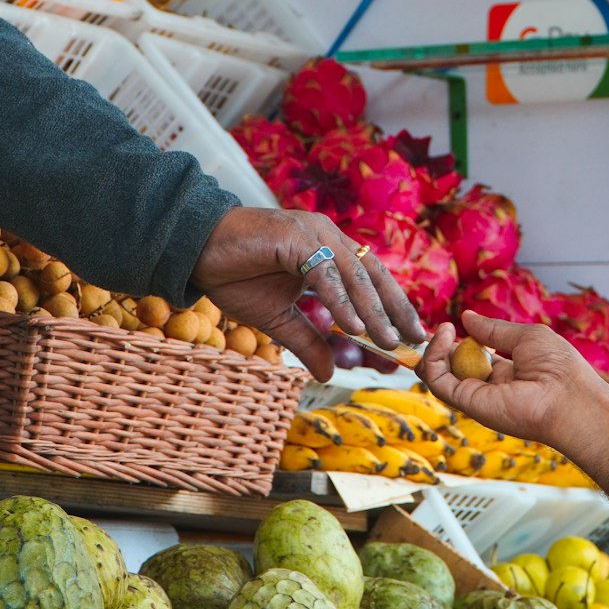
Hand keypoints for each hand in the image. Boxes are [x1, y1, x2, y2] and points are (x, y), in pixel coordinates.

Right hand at [192, 207, 425, 380]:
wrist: (195, 251)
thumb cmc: (235, 276)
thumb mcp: (279, 319)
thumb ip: (308, 341)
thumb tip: (328, 374)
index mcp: (329, 251)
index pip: (371, 280)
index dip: (393, 308)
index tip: (410, 339)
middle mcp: (327, 237)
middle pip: (373, 275)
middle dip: (395, 311)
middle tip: (413, 342)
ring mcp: (313, 234)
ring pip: (354, 275)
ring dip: (373, 311)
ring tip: (389, 341)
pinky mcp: (295, 237)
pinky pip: (324, 273)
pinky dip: (340, 301)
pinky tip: (352, 327)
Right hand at [418, 310, 608, 450]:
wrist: (569, 398)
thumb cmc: (558, 367)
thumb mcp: (525, 336)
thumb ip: (493, 329)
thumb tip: (466, 317)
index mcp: (507, 372)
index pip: (474, 357)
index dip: (461, 341)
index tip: (454, 325)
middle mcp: (489, 387)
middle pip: (452, 366)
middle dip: (441, 346)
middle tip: (442, 328)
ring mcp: (476, 396)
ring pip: (438, 374)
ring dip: (434, 348)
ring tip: (445, 329)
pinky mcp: (466, 402)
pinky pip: (436, 380)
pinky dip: (433, 357)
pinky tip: (445, 336)